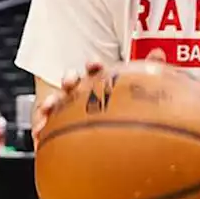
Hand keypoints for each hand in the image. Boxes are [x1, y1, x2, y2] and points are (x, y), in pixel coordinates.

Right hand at [33, 51, 171, 143]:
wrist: (112, 145)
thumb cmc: (124, 112)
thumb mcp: (137, 91)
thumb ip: (148, 72)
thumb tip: (159, 53)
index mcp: (98, 86)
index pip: (95, 73)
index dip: (94, 67)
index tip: (94, 65)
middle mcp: (80, 97)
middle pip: (72, 85)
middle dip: (69, 81)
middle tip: (69, 81)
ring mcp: (66, 113)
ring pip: (55, 106)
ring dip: (50, 103)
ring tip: (49, 106)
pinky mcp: (56, 131)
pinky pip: (46, 130)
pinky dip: (41, 131)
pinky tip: (40, 132)